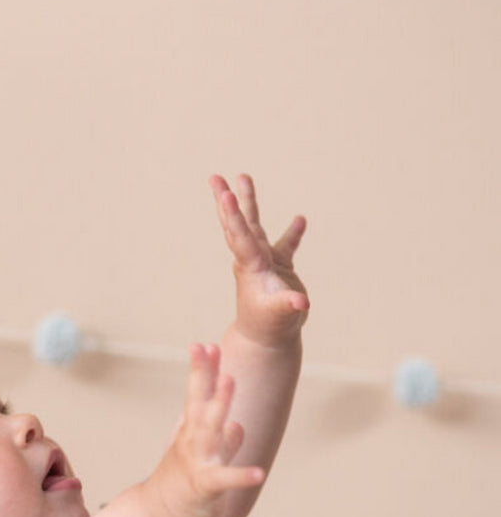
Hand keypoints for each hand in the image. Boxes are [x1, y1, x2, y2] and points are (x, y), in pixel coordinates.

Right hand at [150, 343, 266, 516]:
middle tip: (210, 349)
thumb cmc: (183, 485)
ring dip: (219, 405)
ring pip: (210, 430)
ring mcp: (197, 461)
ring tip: (230, 382)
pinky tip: (258, 473)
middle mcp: (192, 441)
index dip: (202, 371)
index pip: (197, 396)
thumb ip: (223, 441)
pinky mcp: (205, 486)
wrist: (160, 516)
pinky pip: (225, 479)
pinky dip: (241, 476)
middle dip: (205, 376)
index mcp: (192, 432)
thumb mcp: (204, 459)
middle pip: (200, 403)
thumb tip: (237, 426)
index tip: (204, 345)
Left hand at [210, 174, 308, 347]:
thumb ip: (289, 306)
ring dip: (249, 202)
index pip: (241, 236)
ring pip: (255, 226)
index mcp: (251, 267)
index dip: (234, 216)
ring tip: (243, 177)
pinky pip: (285, 245)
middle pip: (238, 224)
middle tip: (215, 177)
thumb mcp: (280, 316)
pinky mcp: (278, 269)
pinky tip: (300, 219)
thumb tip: (302, 302)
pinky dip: (292, 234)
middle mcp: (252, 260)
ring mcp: (264, 262)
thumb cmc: (270, 327)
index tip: (226, 194)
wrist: (265, 339)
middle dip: (227, 201)